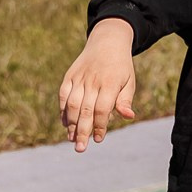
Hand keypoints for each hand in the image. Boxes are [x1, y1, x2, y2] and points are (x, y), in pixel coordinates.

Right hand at [58, 20, 137, 152]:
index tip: (99, 139)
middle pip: (85, 110)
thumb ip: (125, 100)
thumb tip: (129, 116)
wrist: (107, 42)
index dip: (99, 126)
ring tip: (71, 139)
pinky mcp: (70, 75)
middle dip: (82, 131)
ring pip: (71, 104)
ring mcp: (79, 77)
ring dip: (70, 123)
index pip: (102, 109)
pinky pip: (63, 95)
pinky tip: (65, 124)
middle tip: (80, 149)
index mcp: (109, 83)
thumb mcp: (128, 81)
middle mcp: (92, 81)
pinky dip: (62, 110)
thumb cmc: (120, 67)